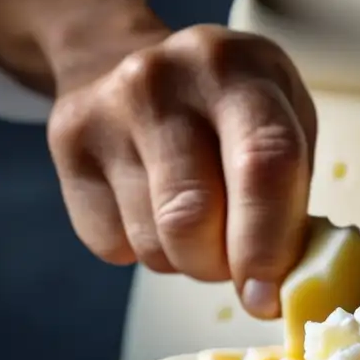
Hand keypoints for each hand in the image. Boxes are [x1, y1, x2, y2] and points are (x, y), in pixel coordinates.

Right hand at [47, 24, 316, 317]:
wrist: (127, 61)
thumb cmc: (230, 108)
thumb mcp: (285, 121)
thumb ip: (292, 198)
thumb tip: (275, 290)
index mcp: (236, 70)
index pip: (263, 164)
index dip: (269, 244)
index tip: (269, 298)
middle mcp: (163, 82)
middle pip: (193, 218)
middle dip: (221, 267)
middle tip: (237, 261)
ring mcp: (106, 111)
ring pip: (153, 243)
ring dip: (185, 260)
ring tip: (196, 220)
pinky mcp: (68, 145)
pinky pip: (113, 245)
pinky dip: (142, 250)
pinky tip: (151, 205)